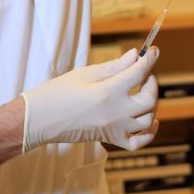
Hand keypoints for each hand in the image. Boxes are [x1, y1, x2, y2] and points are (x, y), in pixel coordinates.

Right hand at [21, 48, 159, 151]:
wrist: (39, 120)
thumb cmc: (58, 93)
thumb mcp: (85, 74)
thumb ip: (114, 66)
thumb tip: (136, 55)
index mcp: (108, 92)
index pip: (139, 73)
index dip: (150, 59)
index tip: (153, 51)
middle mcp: (116, 112)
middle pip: (150, 99)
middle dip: (152, 83)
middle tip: (144, 74)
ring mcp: (115, 128)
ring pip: (148, 120)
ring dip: (152, 105)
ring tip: (143, 93)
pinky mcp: (111, 139)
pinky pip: (138, 142)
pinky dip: (149, 134)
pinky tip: (150, 121)